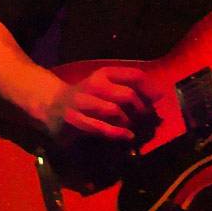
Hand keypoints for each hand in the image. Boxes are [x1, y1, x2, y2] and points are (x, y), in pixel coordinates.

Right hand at [40, 66, 163, 142]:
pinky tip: (128, 136)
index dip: (151, 88)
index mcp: (104, 74)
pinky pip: (101, 127)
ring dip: (130, 122)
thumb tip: (159, 95)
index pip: (134, 76)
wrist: (51, 104)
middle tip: (149, 119)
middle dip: (142, 109)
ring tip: (137, 128)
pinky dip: (118, 133)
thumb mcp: (106, 85)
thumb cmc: (87, 96)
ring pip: (115, 111)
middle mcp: (93, 85)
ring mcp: (82, 102)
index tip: (160, 98)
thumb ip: (129, 87)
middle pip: (127, 95)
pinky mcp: (74, 120)